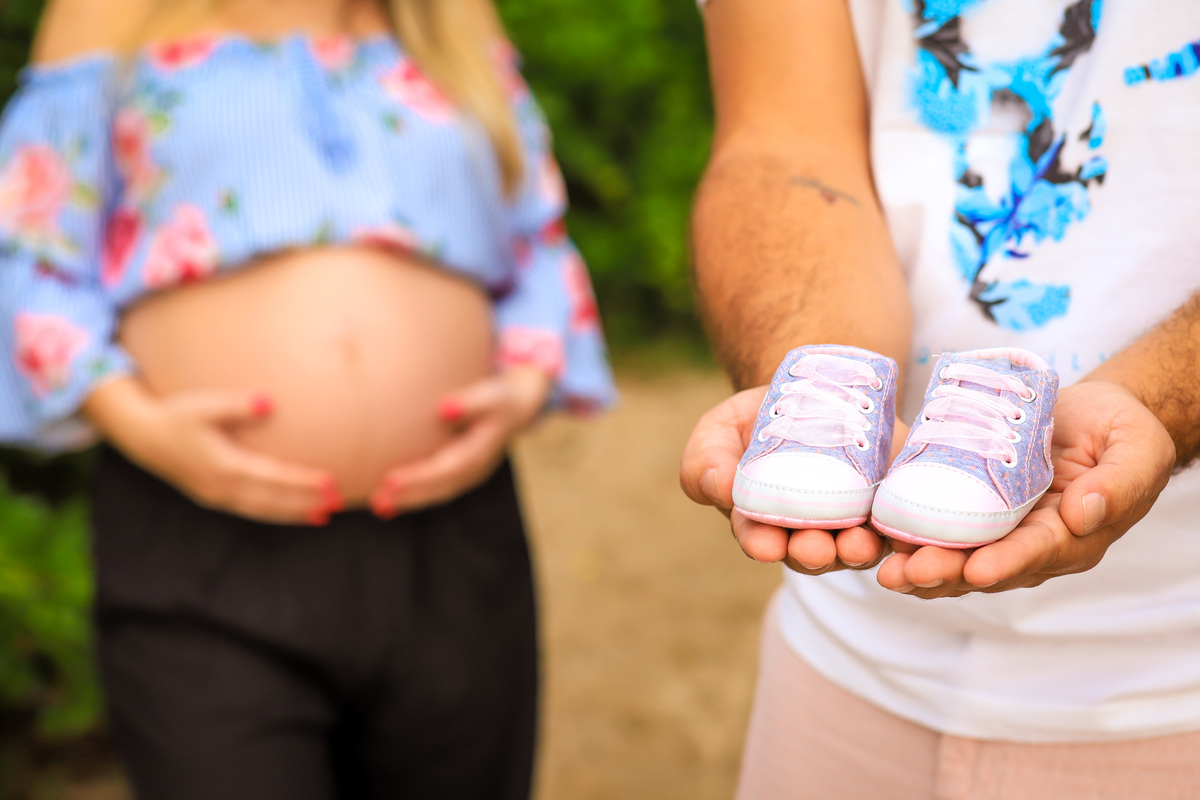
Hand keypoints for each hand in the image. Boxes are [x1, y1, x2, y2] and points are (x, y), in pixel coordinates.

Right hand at [85, 378, 341, 524]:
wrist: (144, 436)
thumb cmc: (177, 415)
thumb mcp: (203, 405)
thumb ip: (236, 404)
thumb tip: (268, 402)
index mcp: (224, 465)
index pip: (273, 476)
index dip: (303, 481)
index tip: (330, 482)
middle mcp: (223, 487)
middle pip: (273, 500)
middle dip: (306, 503)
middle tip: (338, 503)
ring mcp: (219, 496)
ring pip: (264, 510)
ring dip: (295, 513)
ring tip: (325, 515)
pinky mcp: (217, 497)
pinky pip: (253, 510)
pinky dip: (277, 513)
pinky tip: (296, 512)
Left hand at [368, 366, 551, 516]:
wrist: (516, 408)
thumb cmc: (499, 398)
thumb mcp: (492, 395)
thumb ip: (471, 401)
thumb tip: (446, 409)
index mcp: (481, 451)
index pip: (448, 468)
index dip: (420, 477)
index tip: (391, 480)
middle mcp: (476, 470)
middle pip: (441, 487)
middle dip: (409, 495)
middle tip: (379, 499)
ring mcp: (469, 475)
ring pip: (438, 492)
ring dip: (409, 500)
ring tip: (379, 504)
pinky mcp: (460, 474)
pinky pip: (436, 489)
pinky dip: (413, 495)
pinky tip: (390, 500)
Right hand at [680, 386, 895, 573]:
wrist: (818, 389)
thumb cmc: (759, 416)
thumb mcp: (720, 428)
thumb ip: (705, 459)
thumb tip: (719, 487)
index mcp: (759, 519)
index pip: (757, 538)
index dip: (761, 544)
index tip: (765, 545)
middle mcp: (805, 530)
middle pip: (808, 554)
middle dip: (811, 555)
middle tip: (814, 547)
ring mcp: (848, 521)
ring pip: (853, 549)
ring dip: (855, 551)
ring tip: (856, 543)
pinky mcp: (886, 504)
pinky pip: (895, 527)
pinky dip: (896, 531)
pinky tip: (897, 525)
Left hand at [875, 380, 1175, 597]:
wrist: (1093, 413)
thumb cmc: (1122, 432)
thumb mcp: (1137, 450)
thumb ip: (1119, 484)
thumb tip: (1083, 514)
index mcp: (1073, 537)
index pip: (1036, 554)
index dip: (1006, 563)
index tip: (977, 570)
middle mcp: (1030, 543)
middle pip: (984, 565)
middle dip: (944, 572)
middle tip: (904, 575)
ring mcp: (998, 529)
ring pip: (955, 556)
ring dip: (917, 565)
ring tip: (883, 569)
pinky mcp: (972, 506)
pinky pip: (938, 526)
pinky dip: (908, 535)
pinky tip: (875, 538)